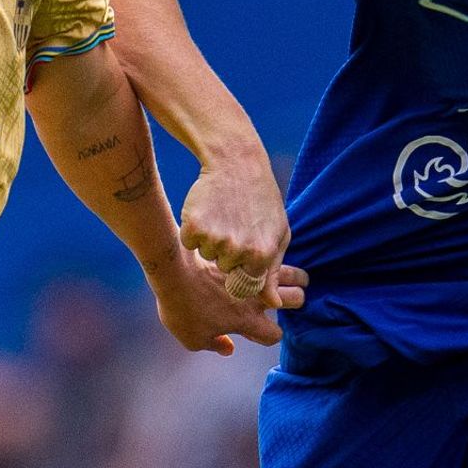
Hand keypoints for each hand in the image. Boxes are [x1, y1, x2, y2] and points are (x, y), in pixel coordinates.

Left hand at [149, 250, 307, 354]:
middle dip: (295, 300)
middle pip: (295, 299)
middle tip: (288, 298)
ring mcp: (254, 274)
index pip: (273, 335)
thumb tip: (229, 347)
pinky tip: (268, 259)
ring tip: (297, 278)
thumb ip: (214, 345)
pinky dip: (275, 259)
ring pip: (292, 274)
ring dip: (297, 277)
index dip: (268, 336)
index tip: (258, 332)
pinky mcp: (246, 255)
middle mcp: (257, 298)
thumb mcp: (192, 337)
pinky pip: (271, 256)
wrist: (174, 268)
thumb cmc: (181, 307)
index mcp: (247, 320)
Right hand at [179, 156, 289, 283]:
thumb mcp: (278, 235)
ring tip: (224, 215)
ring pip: (206, 255)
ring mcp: (214, 240)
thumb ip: (274, 272)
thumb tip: (273, 305)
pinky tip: (207, 211)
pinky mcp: (193, 228)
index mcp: (261, 256)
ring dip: (211, 240)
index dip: (242, 270)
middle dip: (228, 253)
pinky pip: (189, 242)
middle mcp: (237, 252)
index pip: (246, 285)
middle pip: (224, 270)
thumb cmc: (262, 199)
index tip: (243, 253)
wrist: (236, 162)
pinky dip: (194, 230)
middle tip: (235, 224)